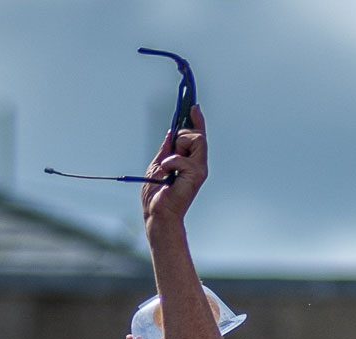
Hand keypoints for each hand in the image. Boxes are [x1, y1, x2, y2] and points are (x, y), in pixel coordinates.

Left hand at [142, 104, 207, 231]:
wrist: (158, 214)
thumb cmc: (156, 196)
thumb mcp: (158, 165)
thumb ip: (167, 150)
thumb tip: (171, 133)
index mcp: (189, 161)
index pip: (197, 136)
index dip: (197, 121)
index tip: (194, 107)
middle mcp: (198, 164)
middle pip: (196, 133)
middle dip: (181, 137)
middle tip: (170, 154)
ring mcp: (199, 169)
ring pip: (195, 139)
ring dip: (177, 148)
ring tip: (168, 166)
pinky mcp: (197, 175)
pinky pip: (181, 157)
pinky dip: (169, 163)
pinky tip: (165, 175)